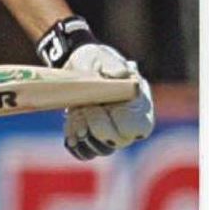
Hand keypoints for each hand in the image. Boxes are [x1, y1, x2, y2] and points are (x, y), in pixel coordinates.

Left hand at [35, 18, 154, 160]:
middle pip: (117, 142)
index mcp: (138, 103)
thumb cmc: (96, 60)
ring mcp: (110, 133)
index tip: (101, 105)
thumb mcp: (103, 57)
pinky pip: (84, 153)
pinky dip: (74, 143)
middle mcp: (127, 123)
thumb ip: (113, 66)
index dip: (119, 122)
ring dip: (83, 135)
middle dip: (96, 127)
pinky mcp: (92, 138)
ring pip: (100, 150)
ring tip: (76, 113)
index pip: (139, 128)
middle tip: (83, 107)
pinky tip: (69, 126)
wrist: (77, 68)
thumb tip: (121, 74)